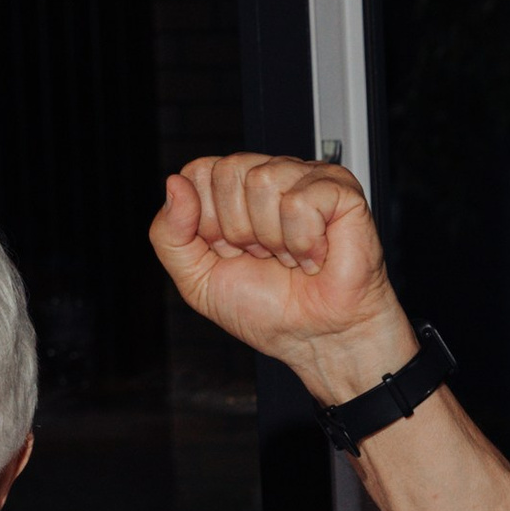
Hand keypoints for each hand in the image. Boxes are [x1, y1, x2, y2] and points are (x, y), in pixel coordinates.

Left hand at [151, 153, 414, 401]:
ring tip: (288, 256)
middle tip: (263, 256)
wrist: (315, 338)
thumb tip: (173, 184)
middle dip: (238, 230)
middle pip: (228, 171)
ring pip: (264, 181)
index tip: (229, 252)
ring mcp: (306, 178)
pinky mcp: (340, 190)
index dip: (207, 221)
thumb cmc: (267, 310)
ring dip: (272, 238)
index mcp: (235, 192)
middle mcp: (270, 176)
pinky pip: (300, 202)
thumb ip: (169, 234)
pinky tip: (313, 256)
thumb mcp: (196, 280)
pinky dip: (303, 243)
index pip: (199, 172)